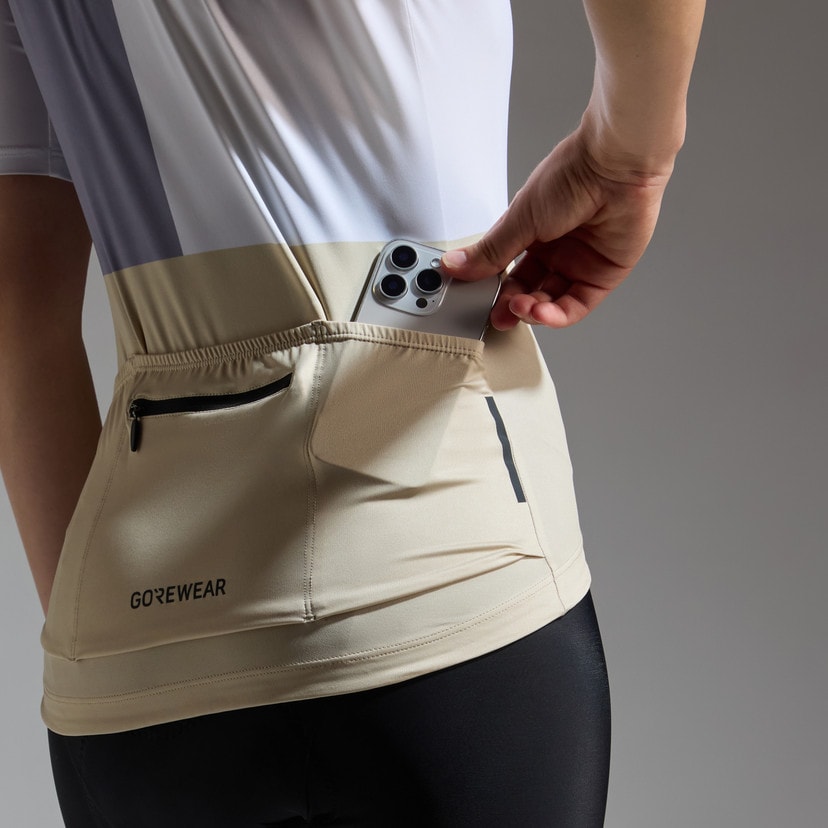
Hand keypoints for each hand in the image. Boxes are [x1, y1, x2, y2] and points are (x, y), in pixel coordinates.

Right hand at [441, 127, 672, 329]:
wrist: (614, 165)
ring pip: (552, 302)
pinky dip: (557, 315)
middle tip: (499, 315)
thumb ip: (489, 252)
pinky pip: (577, 305)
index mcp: (533, 232)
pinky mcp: (604, 275)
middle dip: (512, 307)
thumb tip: (454, 265)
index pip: (508, 271)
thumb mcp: (519, 219)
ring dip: (533, 312)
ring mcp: (580, 263)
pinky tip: (542, 313)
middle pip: (529, 291)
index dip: (494, 289)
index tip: (477, 300)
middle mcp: (556, 249)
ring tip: (520, 309)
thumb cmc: (571, 176)